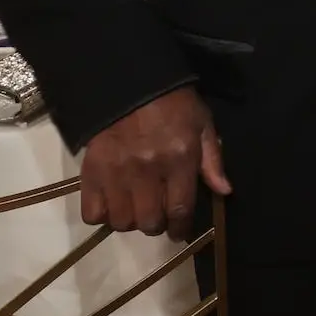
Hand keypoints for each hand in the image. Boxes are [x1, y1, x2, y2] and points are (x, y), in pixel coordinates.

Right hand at [78, 87, 230, 239]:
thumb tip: (225, 191)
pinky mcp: (90, 172)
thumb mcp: (202, 125)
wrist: (130, 83)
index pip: (180, 209)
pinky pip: (92, 213)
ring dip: (131, 221)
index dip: (181, 227)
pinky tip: (113, 202)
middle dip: (157, 225)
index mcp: (179, 158)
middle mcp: (147, 170)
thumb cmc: (174, 104)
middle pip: (149, 222)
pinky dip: (102, 215)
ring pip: (122, 222)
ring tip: (136, 207)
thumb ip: (212, 160)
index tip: (180, 231)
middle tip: (159, 215)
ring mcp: (116, 173)